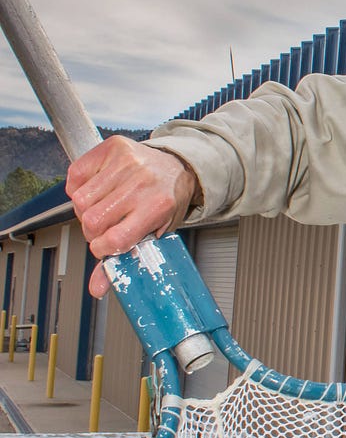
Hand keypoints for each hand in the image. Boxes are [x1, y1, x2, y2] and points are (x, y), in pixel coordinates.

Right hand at [66, 137, 197, 297]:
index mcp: (156, 207)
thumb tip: (97, 289)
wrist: (178, 166)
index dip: (103, 248)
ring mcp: (126, 163)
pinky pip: (75, 175)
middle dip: (92, 230)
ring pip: (80, 200)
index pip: (116, 239)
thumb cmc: (165, 201)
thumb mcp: (155, 233)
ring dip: (84, 210)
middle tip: (104, 226)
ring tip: (101, 207)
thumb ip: (123, 259)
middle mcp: (141, 184)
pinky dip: (78, 187)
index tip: (105, 246)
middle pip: (92, 221)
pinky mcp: (112, 148)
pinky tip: (95, 189)